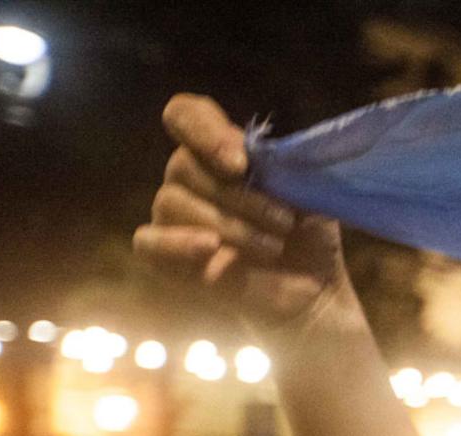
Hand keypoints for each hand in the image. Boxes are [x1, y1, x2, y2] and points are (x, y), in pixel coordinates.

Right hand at [133, 94, 356, 336]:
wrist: (313, 294)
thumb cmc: (309, 239)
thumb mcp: (310, 198)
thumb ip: (287, 168)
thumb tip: (271, 155)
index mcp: (221, 154)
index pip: (186, 116)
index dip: (204, 130)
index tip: (240, 163)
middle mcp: (191, 180)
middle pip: (183, 164)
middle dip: (238, 195)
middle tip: (284, 222)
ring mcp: (174, 219)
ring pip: (172, 202)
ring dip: (228, 224)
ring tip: (273, 247)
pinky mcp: (165, 259)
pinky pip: (147, 242)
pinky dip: (176, 243)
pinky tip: (211, 248)